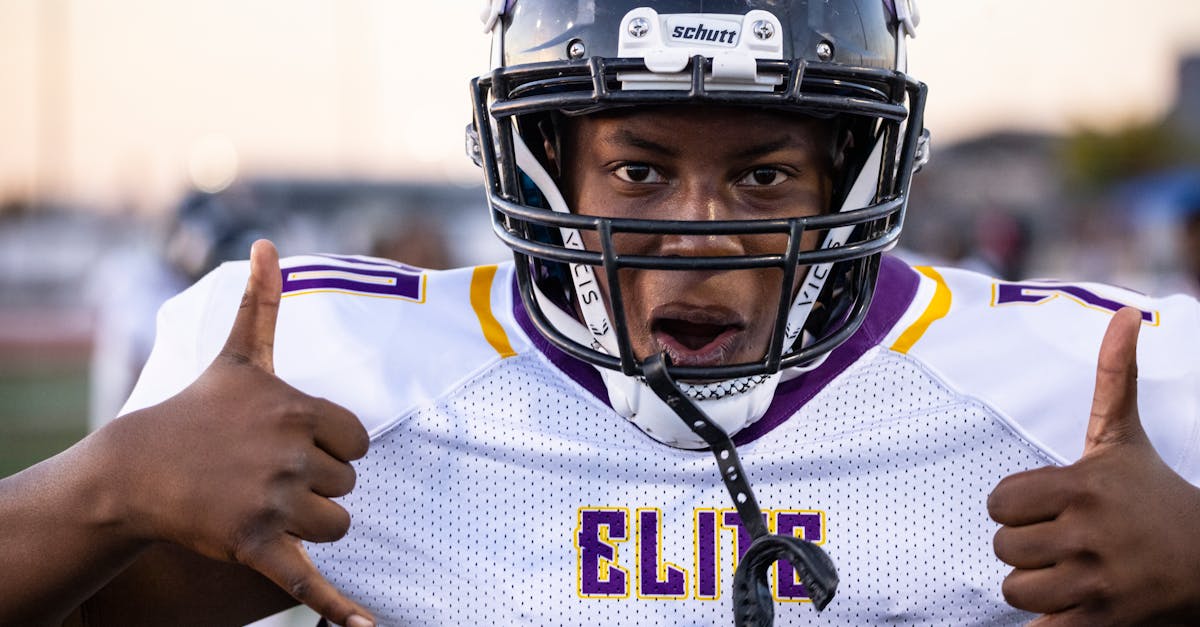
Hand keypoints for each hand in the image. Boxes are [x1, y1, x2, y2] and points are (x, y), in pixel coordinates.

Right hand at [105, 240, 374, 626]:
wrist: (137, 470)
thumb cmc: (195, 410)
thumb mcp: (237, 356)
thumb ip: (263, 304)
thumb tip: (268, 243)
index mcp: (299, 410)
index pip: (359, 444)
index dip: (333, 449)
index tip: (295, 446)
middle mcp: (290, 454)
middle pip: (348, 487)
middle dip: (317, 486)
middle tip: (269, 476)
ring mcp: (272, 502)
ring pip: (337, 527)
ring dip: (311, 525)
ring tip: (267, 506)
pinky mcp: (255, 546)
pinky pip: (309, 579)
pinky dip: (339, 608)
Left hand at [988, 307, 1199, 625]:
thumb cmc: (1154, 496)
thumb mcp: (1126, 437)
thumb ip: (1114, 376)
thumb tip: (1125, 313)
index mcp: (1081, 486)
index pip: (999, 503)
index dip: (1015, 508)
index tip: (1044, 507)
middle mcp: (1087, 533)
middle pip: (1003, 549)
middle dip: (1025, 548)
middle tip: (1060, 542)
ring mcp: (1097, 581)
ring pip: (1016, 590)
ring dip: (1035, 587)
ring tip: (1067, 572)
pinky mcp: (1105, 621)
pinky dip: (1048, 622)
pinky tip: (1072, 606)